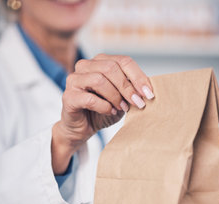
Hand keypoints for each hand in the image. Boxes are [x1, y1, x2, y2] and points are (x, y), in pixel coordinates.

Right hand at [52, 54, 153, 173]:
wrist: (84, 128)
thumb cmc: (104, 110)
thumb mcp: (123, 98)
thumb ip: (132, 89)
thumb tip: (148, 89)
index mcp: (100, 61)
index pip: (123, 61)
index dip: (138, 76)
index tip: (149, 94)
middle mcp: (85, 66)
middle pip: (111, 68)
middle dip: (128, 87)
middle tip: (138, 103)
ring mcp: (74, 80)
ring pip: (99, 80)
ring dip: (115, 96)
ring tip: (122, 108)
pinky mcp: (69, 96)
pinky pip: (90, 98)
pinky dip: (104, 106)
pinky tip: (110, 111)